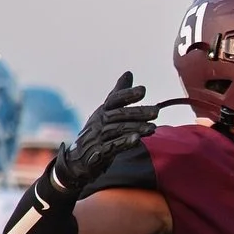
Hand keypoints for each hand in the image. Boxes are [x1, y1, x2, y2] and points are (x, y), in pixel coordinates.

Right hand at [53, 72, 157, 191]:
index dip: (127, 94)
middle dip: (138, 113)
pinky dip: (124, 142)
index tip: (143, 90)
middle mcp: (98, 122)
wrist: (77, 160)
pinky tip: (137, 140)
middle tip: (156, 111)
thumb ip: (118, 94)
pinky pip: (112, 146)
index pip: (114, 100)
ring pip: (117, 130)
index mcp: (102, 111)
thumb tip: (129, 73)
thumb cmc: (96, 133)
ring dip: (135, 128)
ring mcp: (97, 137)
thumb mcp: (106, 112)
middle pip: (118, 115)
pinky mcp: (99, 153)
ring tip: (153, 128)